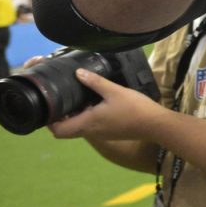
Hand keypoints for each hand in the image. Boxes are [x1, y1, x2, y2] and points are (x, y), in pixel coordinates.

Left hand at [48, 69, 167, 140]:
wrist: (155, 124)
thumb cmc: (134, 108)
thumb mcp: (114, 91)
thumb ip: (95, 82)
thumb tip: (77, 72)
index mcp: (87, 123)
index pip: (58, 130)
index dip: (50, 122)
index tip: (50, 107)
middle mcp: (90, 131)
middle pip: (65, 131)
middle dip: (60, 119)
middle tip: (62, 101)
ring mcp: (99, 133)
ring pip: (78, 129)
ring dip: (74, 117)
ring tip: (77, 99)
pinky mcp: (108, 132)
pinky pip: (89, 127)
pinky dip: (86, 117)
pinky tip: (94, 104)